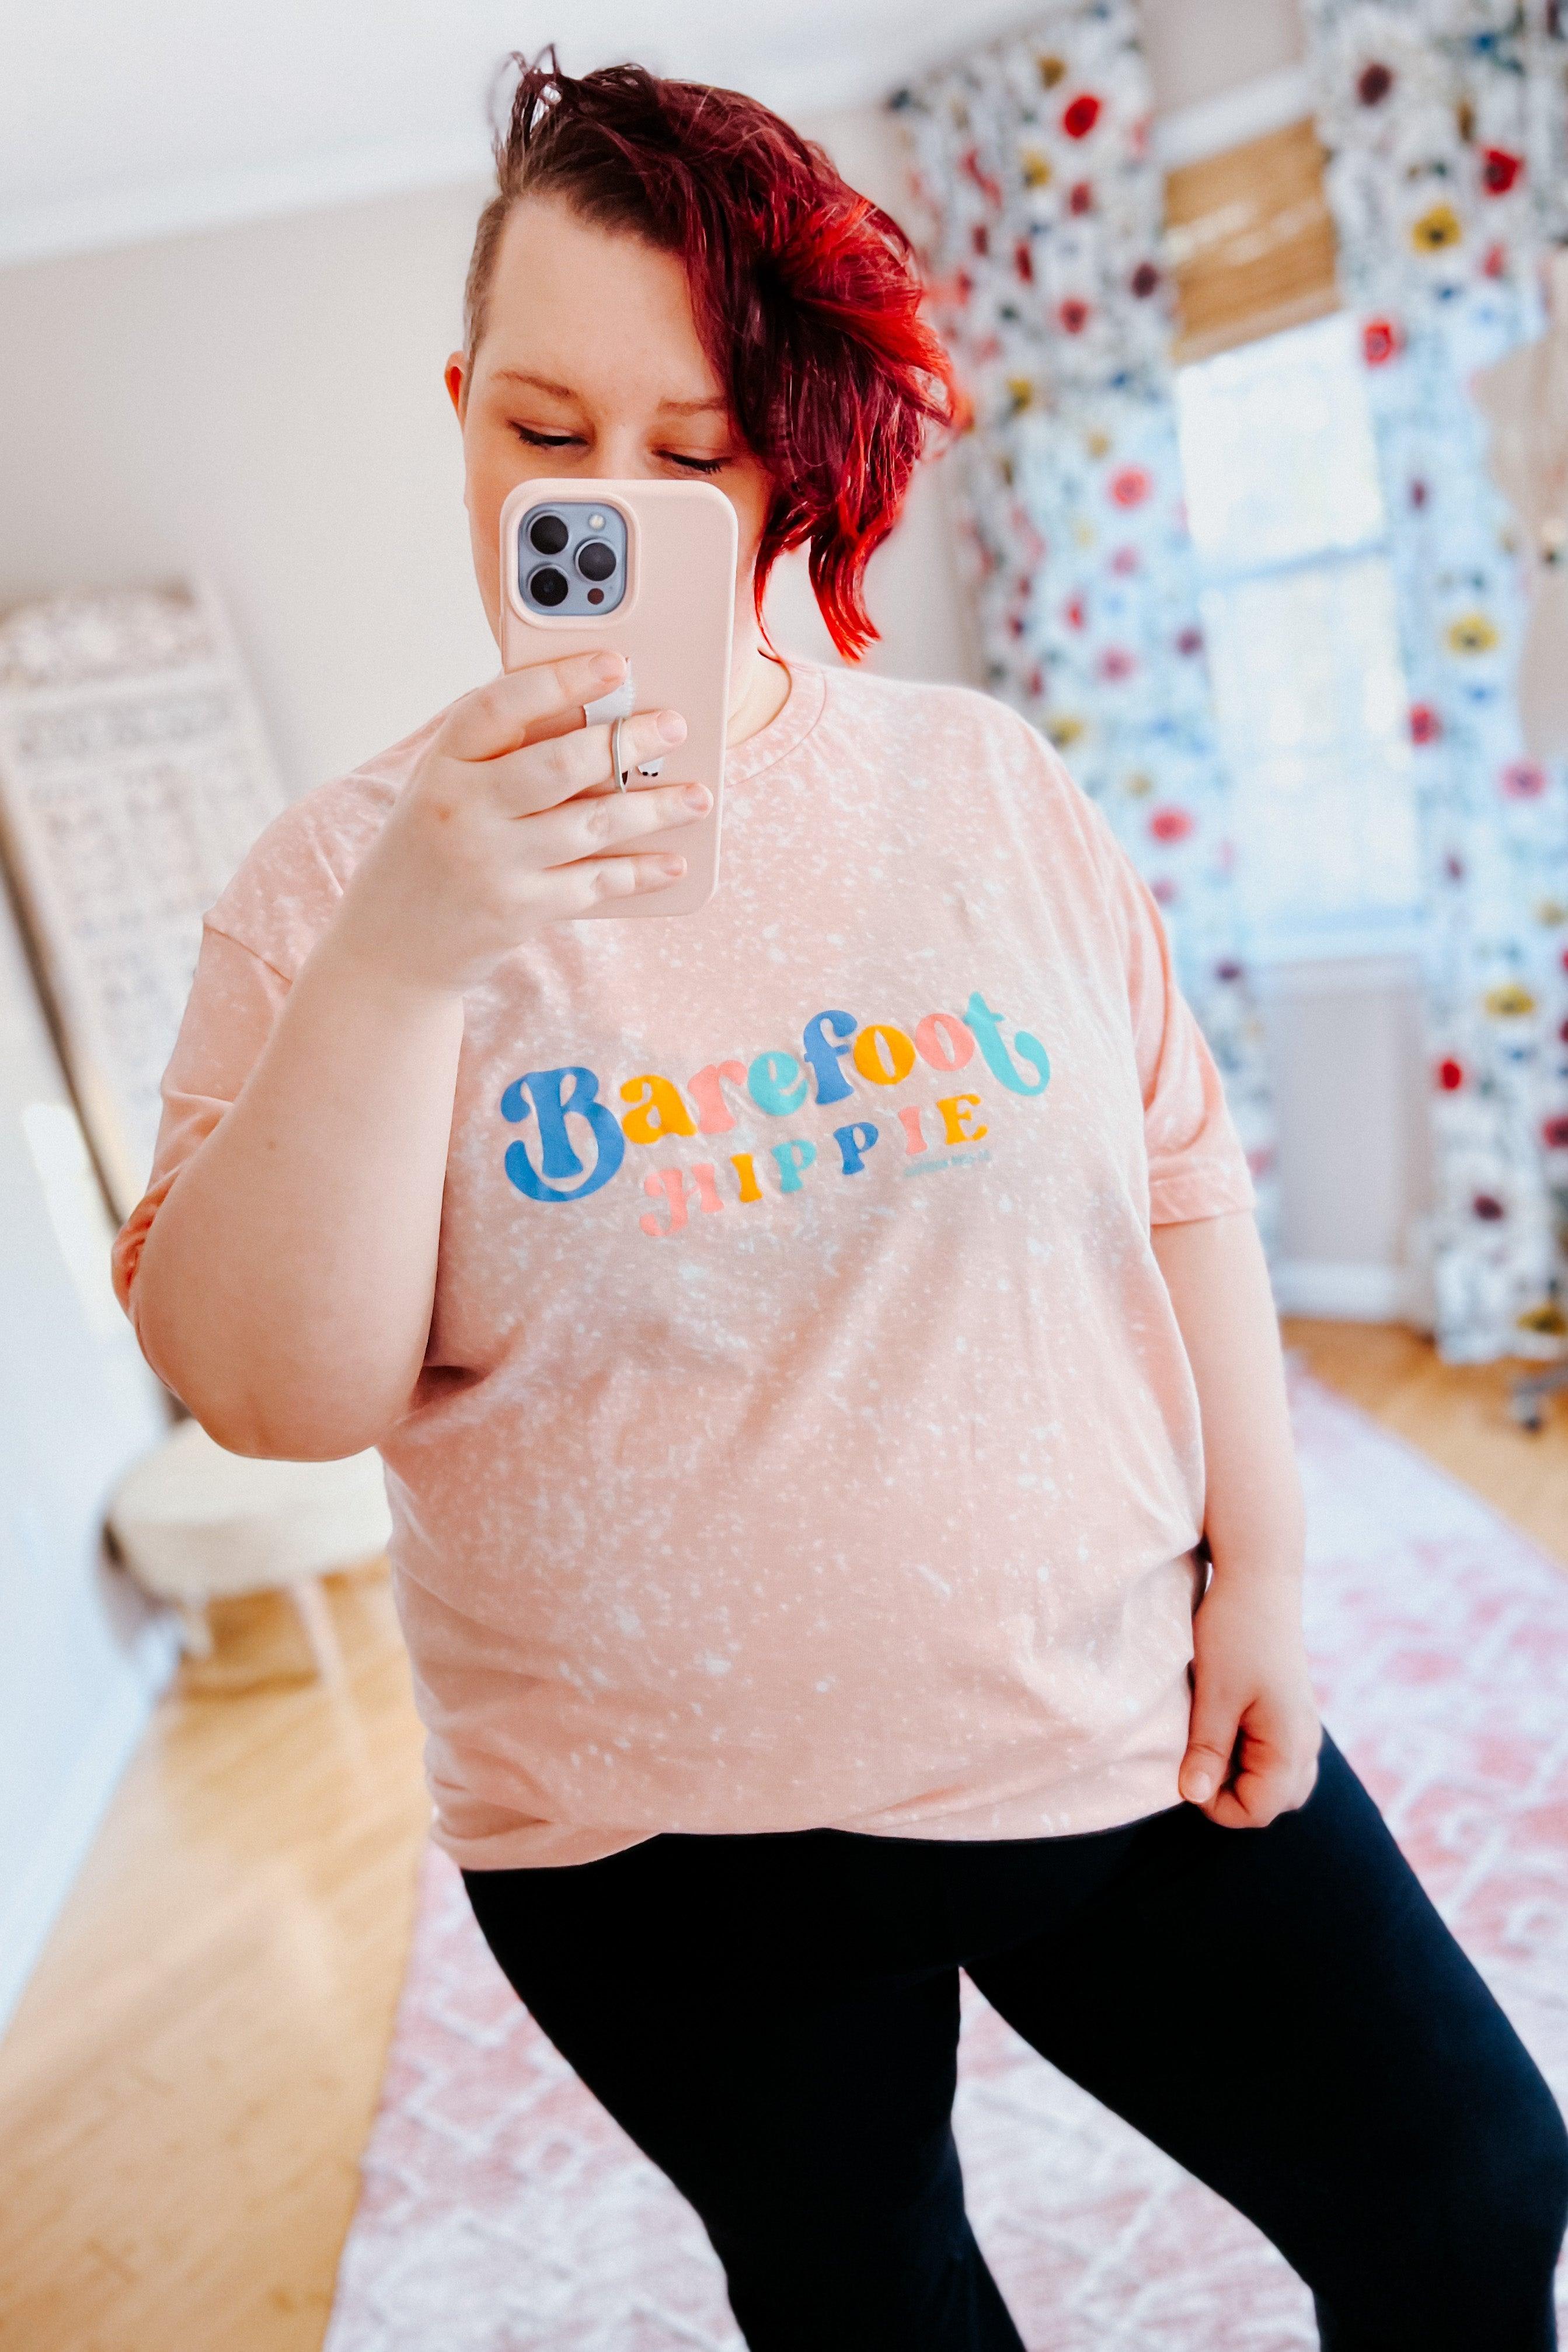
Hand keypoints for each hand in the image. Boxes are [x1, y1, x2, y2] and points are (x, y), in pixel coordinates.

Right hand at [331, 651, 706, 993]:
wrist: (390, 946)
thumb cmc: (430, 848)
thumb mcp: (442, 786)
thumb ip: (498, 751)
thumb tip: (590, 711)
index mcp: (442, 763)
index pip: (500, 706)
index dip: (561, 680)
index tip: (615, 664)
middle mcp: (462, 810)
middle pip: (559, 763)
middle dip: (626, 741)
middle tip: (674, 727)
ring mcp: (490, 864)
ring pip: (590, 823)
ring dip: (654, 809)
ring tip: (697, 796)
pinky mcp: (517, 913)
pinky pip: (594, 883)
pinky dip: (640, 872)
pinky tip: (674, 862)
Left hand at [1177, 1566, 1320, 1827]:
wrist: (1258, 1578)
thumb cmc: (1234, 1633)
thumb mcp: (1214, 1695)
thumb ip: (1207, 1750)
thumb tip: (1192, 1797)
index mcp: (1291, 1747)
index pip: (1256, 1812)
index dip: (1213, 1804)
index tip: (1185, 1768)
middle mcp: (1306, 1744)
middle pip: (1270, 1802)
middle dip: (1229, 1791)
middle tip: (1198, 1751)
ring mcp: (1300, 1728)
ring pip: (1274, 1780)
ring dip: (1238, 1772)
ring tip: (1209, 1735)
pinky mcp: (1290, 1712)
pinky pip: (1273, 1754)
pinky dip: (1246, 1752)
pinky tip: (1221, 1720)